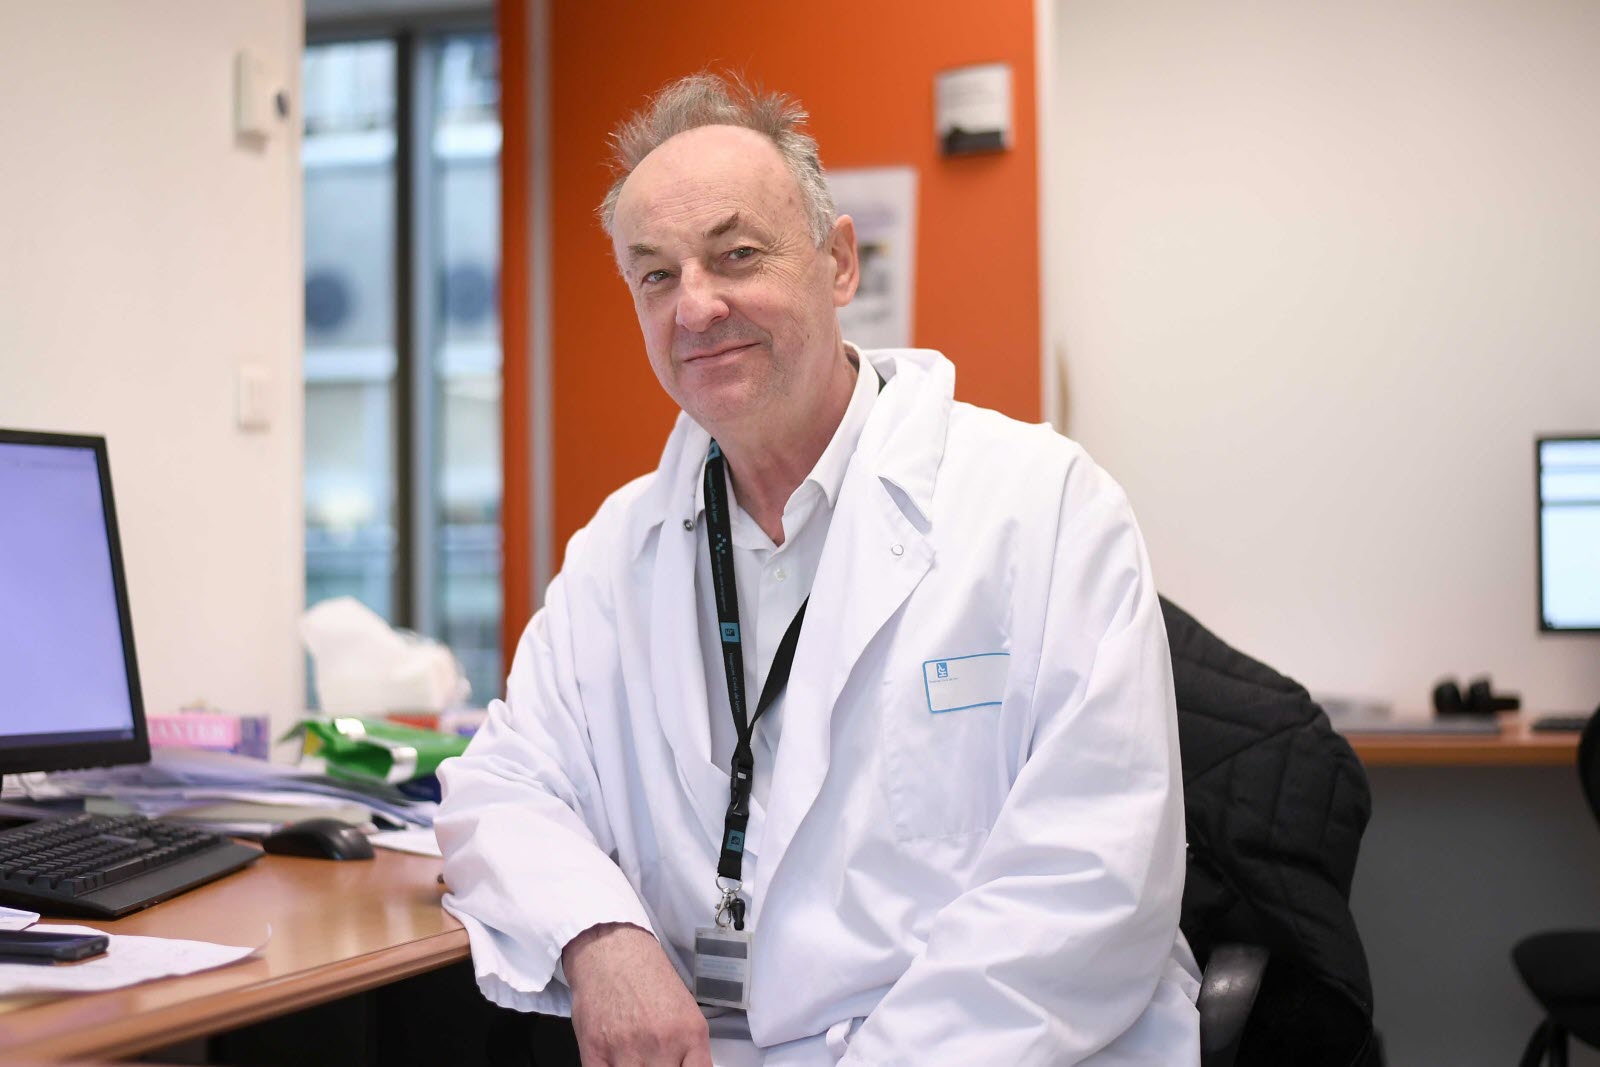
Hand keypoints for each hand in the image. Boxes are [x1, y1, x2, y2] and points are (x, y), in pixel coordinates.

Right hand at [562, 922, 711, 1066]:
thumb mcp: (685, 1010)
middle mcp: (663, 1044)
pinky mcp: (596, 1051)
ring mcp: (628, 1049)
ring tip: (633, 1057)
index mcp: (691, 1033)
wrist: (611, 949)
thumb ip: (689, 1049)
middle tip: (652, 1060)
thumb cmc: (647, 977)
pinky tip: (614, 1061)